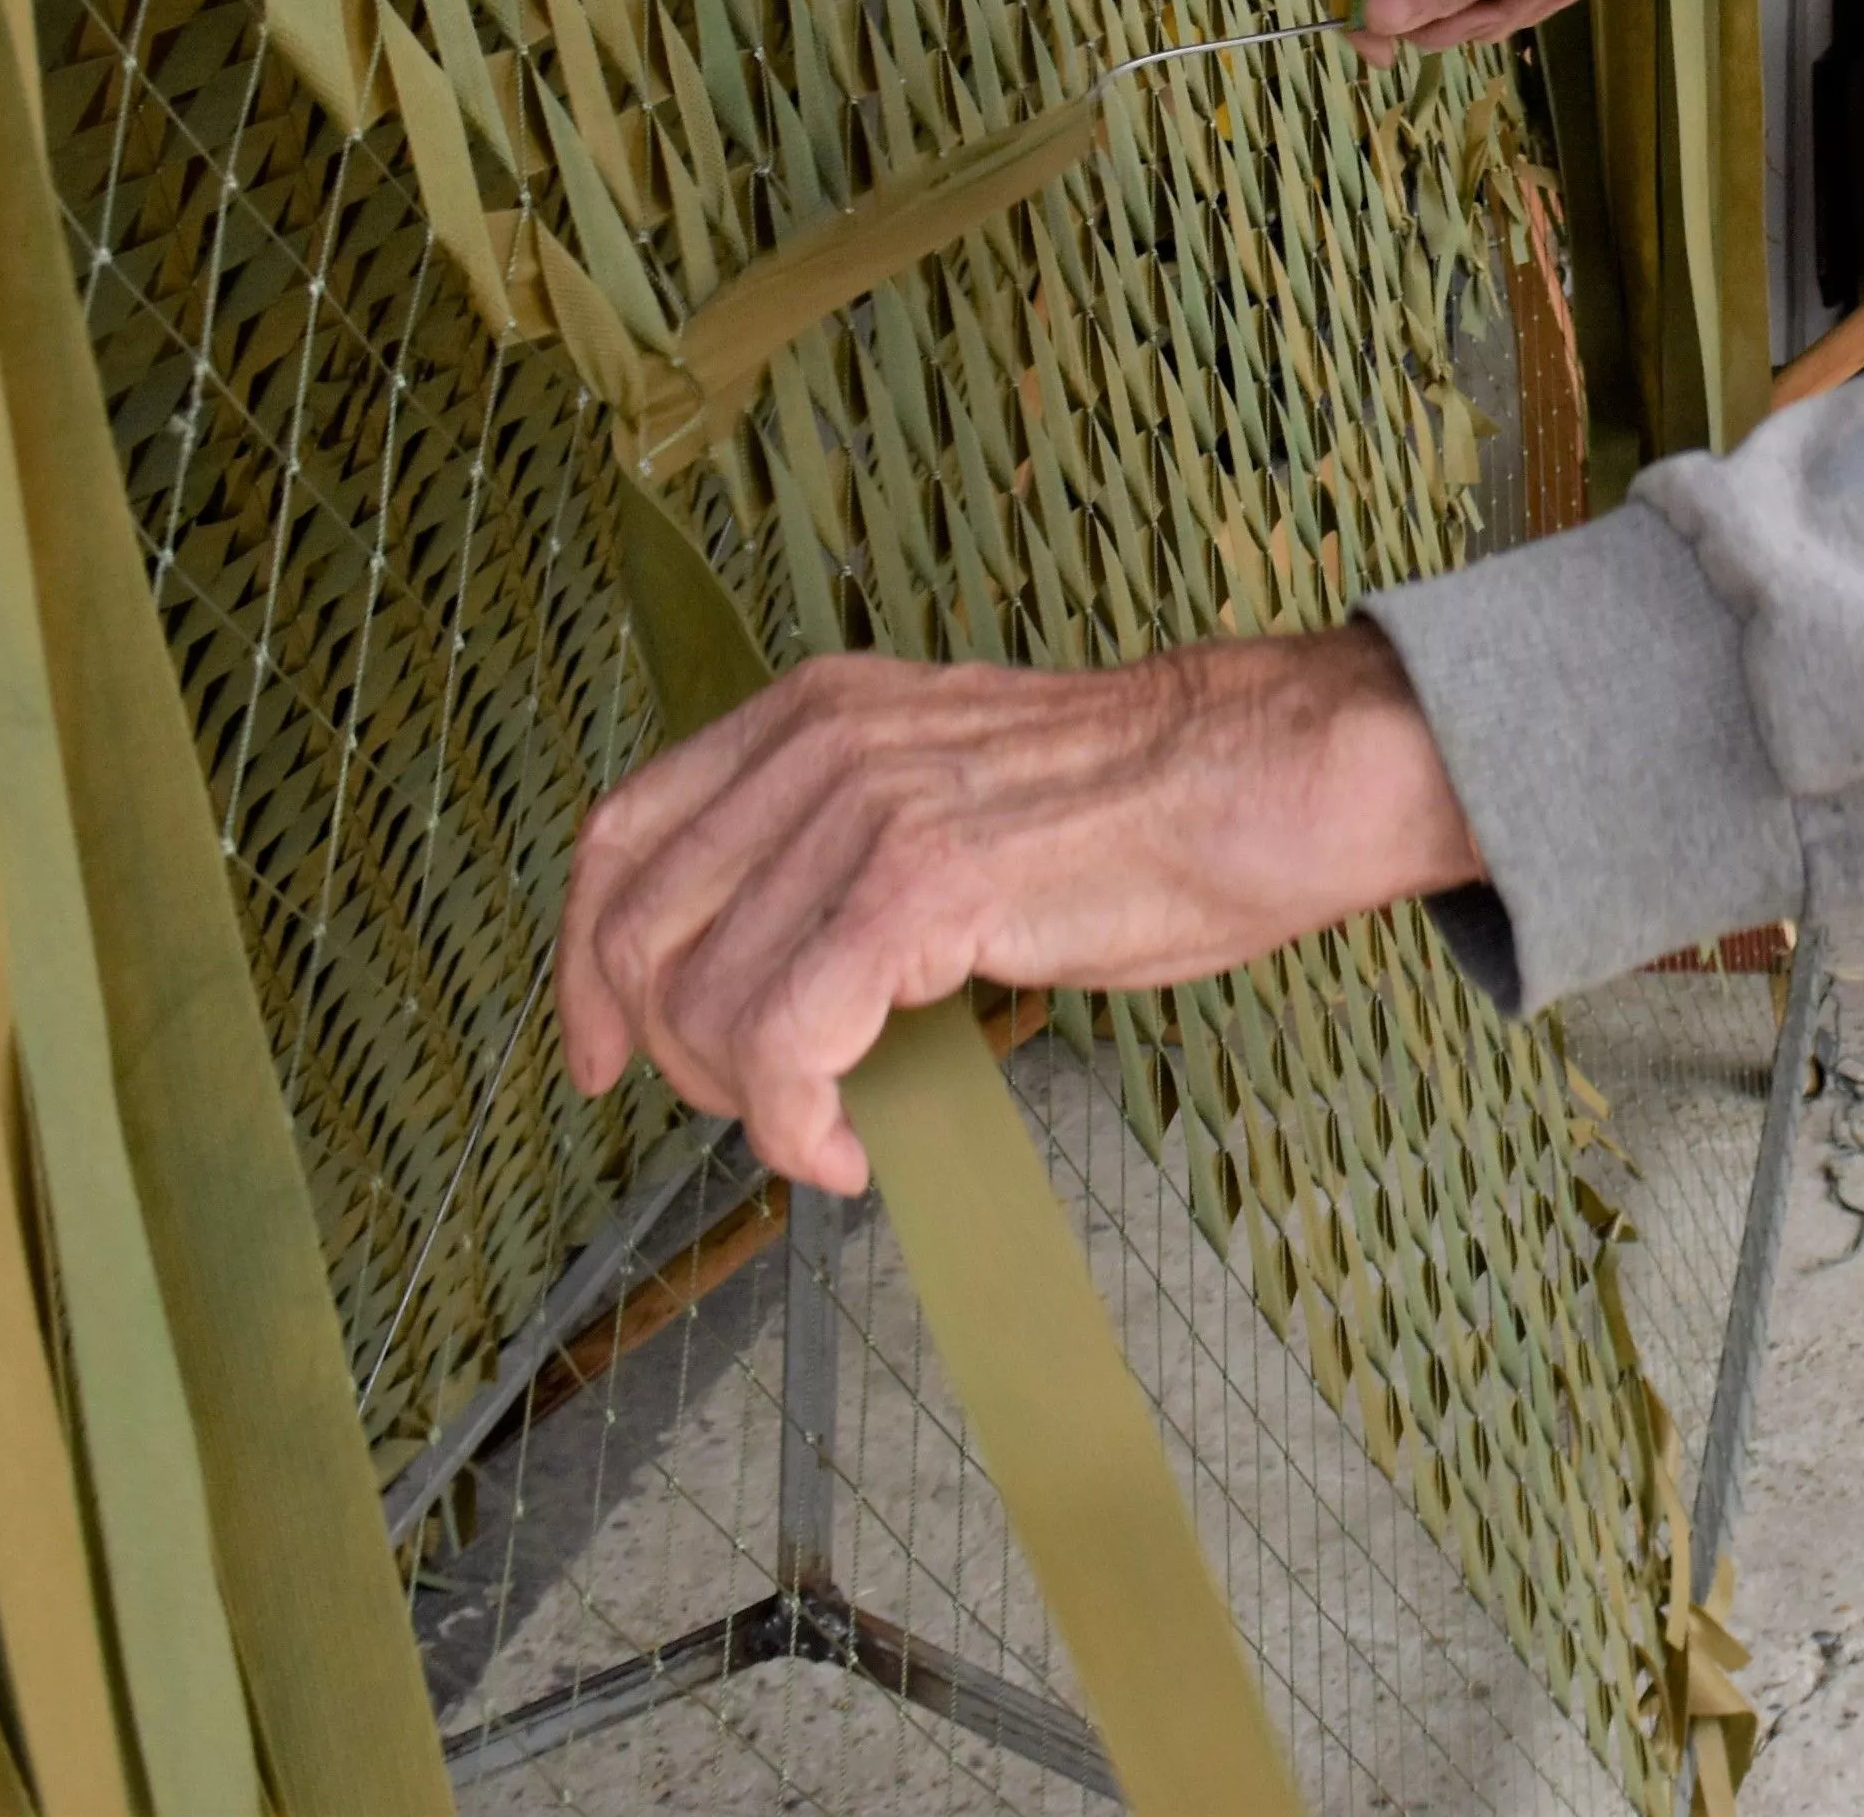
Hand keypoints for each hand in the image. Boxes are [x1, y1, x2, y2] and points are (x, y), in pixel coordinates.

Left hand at [556, 625, 1480, 1192]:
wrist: (1279, 772)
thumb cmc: (1150, 804)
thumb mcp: (954, 787)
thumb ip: (843, 845)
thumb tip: (761, 972)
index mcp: (816, 710)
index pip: (623, 836)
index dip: (584, 962)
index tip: (601, 1056)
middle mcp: (822, 741)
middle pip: (640, 930)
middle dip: (673, 1054)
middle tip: (755, 1112)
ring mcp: (869, 806)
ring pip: (705, 1000)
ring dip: (746, 1102)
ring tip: (827, 1129)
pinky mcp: (922, 883)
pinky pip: (787, 1040)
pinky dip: (795, 1124)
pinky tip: (849, 1152)